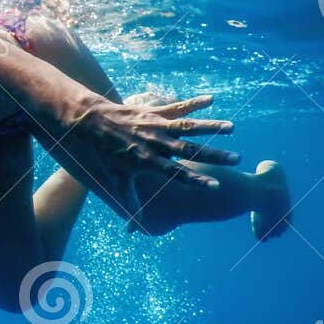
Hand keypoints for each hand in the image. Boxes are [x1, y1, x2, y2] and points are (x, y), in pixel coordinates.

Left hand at [44, 93, 238, 218]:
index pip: (177, 175)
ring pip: (187, 126)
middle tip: (236, 159)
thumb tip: (134, 224)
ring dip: (210, 126)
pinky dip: (194, 103)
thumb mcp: (114, 179)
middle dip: (213, 155)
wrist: (87, 122)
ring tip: (232, 128)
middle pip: (189, 150)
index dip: (196, 181)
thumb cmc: (102, 153)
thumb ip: (128, 200)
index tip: (216, 187)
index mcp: (148, 161)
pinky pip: (177, 107)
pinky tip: (212, 99)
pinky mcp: (154, 112)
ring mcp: (155, 126)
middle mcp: (155, 143)